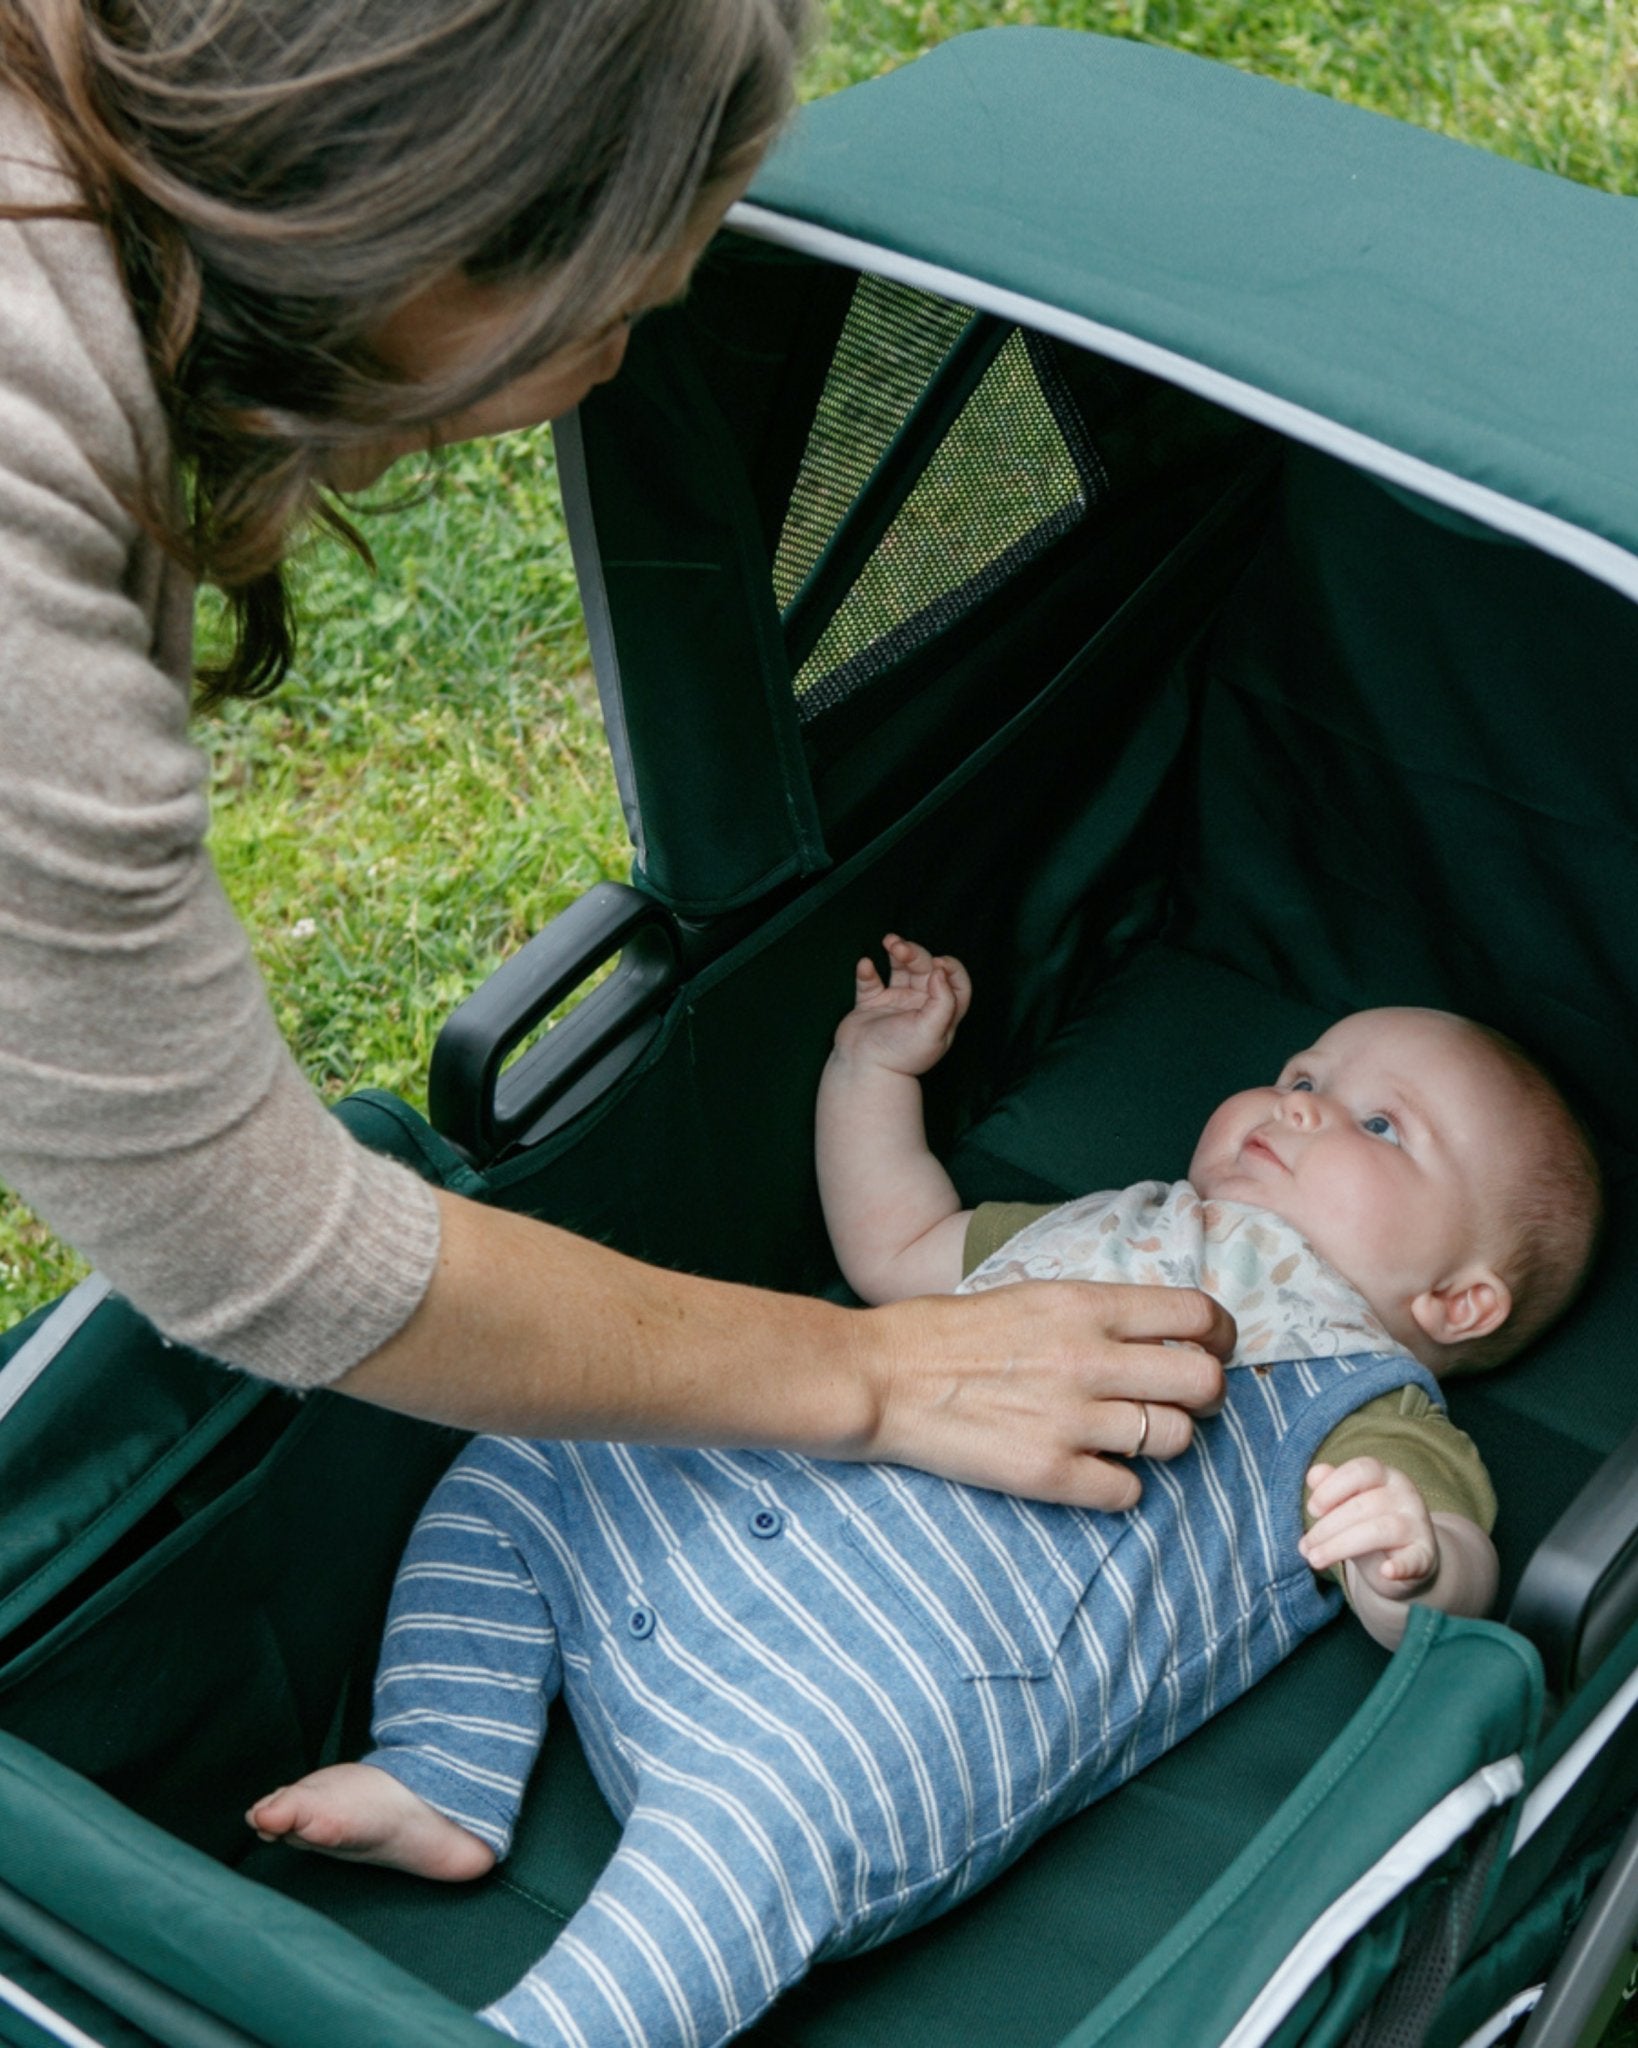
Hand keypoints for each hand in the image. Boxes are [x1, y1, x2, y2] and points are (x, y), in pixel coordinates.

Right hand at [831, 934, 971, 1077]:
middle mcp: (920, 1006)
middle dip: (916, 953)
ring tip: (889, 941)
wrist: (864, 1070)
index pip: (957, 984)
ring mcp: (895, 1003)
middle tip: (901, 948)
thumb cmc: (901, 1055)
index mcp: (941, 1014)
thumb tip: (939, 972)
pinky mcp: (871, 1004)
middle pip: (926, 969)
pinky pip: (870, 981)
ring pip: (900, 968)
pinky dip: (867, 970)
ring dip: (897, 952)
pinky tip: (865, 965)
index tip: (938, 964)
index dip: (952, 968)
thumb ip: (943, 1001)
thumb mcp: (933, 1031)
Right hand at [858, 1280, 1233, 1508]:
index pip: (1197, 1315)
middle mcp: (1090, 1359)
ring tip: (1125, 1437)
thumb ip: (1095, 1314)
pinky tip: (1091, 1470)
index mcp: (1085, 1306)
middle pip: (1205, 1383)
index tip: (1212, 1349)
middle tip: (1178, 1401)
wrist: (880, 1376)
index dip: (1219, 1336)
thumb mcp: (1031, 1295)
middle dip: (1204, 1395)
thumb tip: (1152, 1336)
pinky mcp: (1050, 1474)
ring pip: (1175, 1440)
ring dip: (1161, 1441)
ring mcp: (1072, 1420)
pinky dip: (1118, 1486)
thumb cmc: (946, 1333)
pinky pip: (1128, 1491)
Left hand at [1299, 1459, 1439, 1599]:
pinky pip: (1415, 1560)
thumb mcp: (1349, 1505)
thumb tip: (1314, 1475)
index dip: (1332, 1488)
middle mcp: (1406, 1496)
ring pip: (1379, 1531)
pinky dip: (1401, 1566)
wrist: (1407, 1559)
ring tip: (1316, 1560)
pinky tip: (1386, 1572)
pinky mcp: (1425, 1556)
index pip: (1361, 1471)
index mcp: (1386, 1476)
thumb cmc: (1369, 1526)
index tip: (1312, 1510)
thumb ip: (1331, 1488)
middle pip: (1363, 1505)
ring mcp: (1419, 1525)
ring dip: (1341, 1547)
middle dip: (1327, 1527)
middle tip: (1305, 1548)